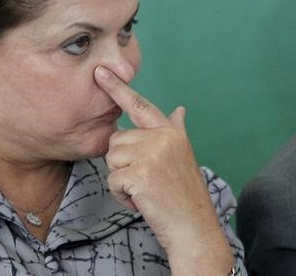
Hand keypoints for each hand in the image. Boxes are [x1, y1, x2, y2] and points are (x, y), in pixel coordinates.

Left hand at [94, 66, 232, 275]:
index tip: (100, 71)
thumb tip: (179, 110)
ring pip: (112, 160)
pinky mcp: (140, 174)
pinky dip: (122, 195)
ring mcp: (151, 155)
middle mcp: (162, 138)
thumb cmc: (185, 193)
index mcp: (170, 132)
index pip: (140, 104)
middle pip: (117, 140)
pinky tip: (143, 200)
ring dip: (122, 180)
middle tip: (146, 180)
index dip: (118, 88)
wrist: (194, 225)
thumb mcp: (183, 155)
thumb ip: (176, 130)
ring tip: (146, 189)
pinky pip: (112, 180)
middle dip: (123, 163)